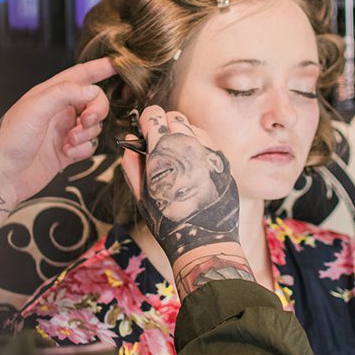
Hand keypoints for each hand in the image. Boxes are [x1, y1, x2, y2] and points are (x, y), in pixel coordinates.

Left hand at [0, 58, 115, 206]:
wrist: (4, 176)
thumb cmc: (10, 140)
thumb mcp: (34, 109)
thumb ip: (64, 94)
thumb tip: (93, 89)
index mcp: (49, 94)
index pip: (80, 75)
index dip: (99, 68)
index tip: (117, 63)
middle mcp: (59, 110)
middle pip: (94, 101)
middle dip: (96, 111)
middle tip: (86, 121)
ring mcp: (65, 130)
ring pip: (95, 125)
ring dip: (86, 134)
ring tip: (67, 142)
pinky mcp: (69, 150)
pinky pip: (90, 145)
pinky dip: (82, 150)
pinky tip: (66, 154)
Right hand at [121, 106, 240, 262]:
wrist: (204, 240)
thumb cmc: (168, 221)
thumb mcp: (141, 195)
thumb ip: (132, 164)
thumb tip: (131, 142)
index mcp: (163, 150)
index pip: (154, 114)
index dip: (148, 122)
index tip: (146, 132)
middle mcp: (188, 145)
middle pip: (174, 117)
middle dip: (165, 126)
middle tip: (161, 147)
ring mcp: (209, 151)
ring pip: (193, 127)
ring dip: (184, 136)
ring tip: (179, 160)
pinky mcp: (223, 160)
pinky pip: (208, 143)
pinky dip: (199, 148)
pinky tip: (194, 168)